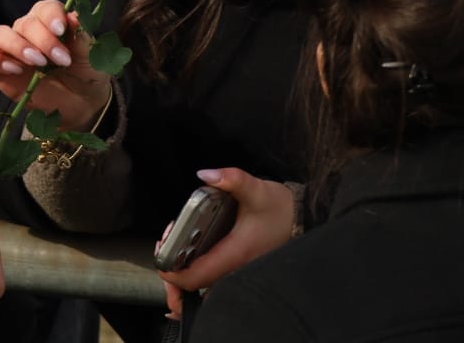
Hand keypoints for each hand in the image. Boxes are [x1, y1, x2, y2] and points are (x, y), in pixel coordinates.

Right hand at [0, 0, 110, 129]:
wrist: (81, 103)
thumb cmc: (86, 73)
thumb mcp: (91, 57)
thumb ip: (82, 36)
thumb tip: (74, 16)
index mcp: (51, 20)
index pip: (45, 8)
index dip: (51, 16)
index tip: (61, 30)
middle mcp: (28, 31)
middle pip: (24, 23)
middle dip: (42, 40)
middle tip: (61, 59)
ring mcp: (12, 50)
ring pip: (1, 34)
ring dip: (18, 46)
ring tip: (38, 63)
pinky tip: (15, 70)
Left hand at [157, 168, 296, 295]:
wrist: (302, 219)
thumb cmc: (280, 208)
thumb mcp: (257, 189)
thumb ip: (232, 179)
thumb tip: (206, 174)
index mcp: (234, 254)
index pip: (194, 277)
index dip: (171, 272)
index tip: (162, 252)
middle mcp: (234, 270)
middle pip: (193, 289)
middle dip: (172, 276)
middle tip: (165, 249)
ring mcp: (236, 273)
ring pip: (202, 289)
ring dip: (182, 276)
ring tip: (173, 250)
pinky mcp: (238, 269)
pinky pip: (211, 283)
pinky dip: (195, 277)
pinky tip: (186, 260)